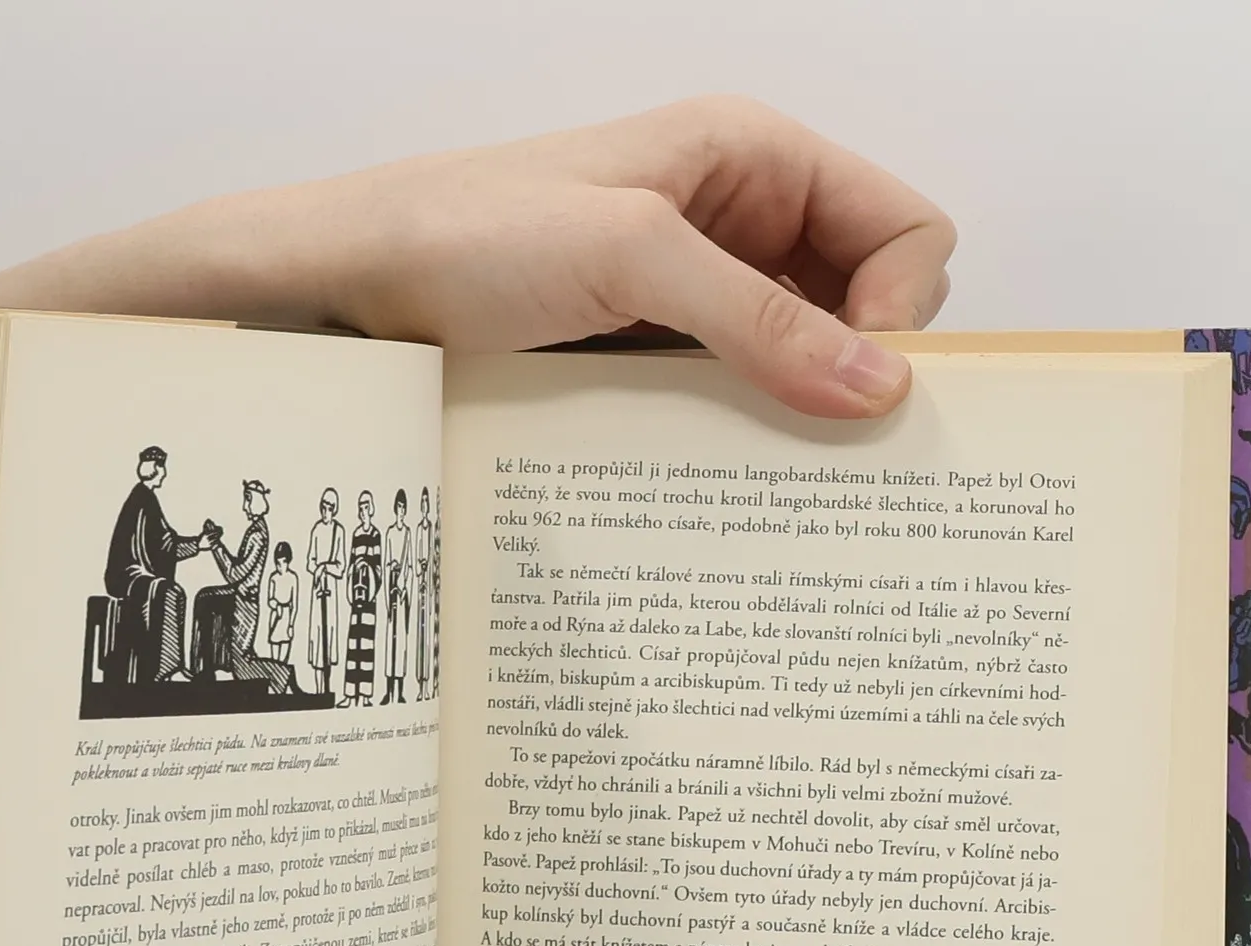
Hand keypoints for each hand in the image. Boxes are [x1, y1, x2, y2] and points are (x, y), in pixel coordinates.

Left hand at [0, 96, 953, 419]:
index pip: (905, 230)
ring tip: (777, 479)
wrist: (346, 292)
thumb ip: (761, 318)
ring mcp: (695, 301)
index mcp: (754, 159)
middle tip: (830, 452)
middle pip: (866, 307)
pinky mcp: (652, 363)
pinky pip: (734, 406)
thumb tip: (883, 389)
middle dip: (861, 375)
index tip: (862, 386)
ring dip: (800, 421)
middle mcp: (738, 225)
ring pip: (802, 368)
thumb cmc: (467, 235)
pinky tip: (723, 481)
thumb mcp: (629, 255)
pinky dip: (743, 443)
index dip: (903, 309)